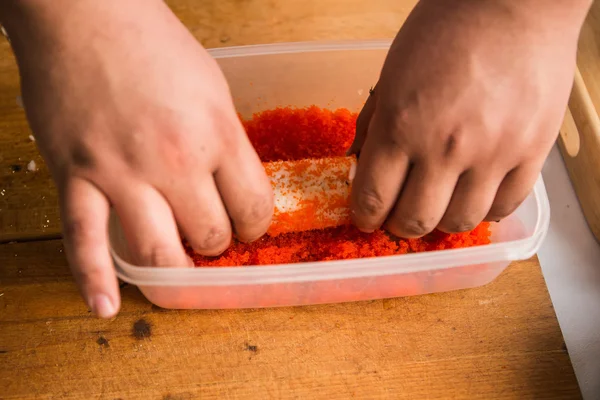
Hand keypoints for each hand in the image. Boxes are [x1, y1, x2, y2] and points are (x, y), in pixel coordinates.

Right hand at [1, 0, 272, 317]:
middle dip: (218, 243)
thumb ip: (225, 140)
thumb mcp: (212, 88)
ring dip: (175, 267)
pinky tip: (105, 306)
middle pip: (211, 236)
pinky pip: (84, 242)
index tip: (249, 224)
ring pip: (159, 252)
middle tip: (213, 236)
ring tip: (180, 266)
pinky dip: (93, 280)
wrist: (85, 14)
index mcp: (217, 135)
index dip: (256, 224)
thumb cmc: (153, 43)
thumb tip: (230, 182)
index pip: (254, 206)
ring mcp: (122, 174)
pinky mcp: (77, 177)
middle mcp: (175, 162)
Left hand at [349, 0, 590, 236]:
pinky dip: (483, 211)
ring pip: (459, 223)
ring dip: (440, 223)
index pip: (373, 198)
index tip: (366, 218)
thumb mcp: (391, 73)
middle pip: (414, 221)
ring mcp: (492, 154)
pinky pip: (504, 207)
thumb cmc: (446, 30)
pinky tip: (474, 196)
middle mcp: (444, 148)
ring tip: (438, 206)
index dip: (365, 217)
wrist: (514, 2)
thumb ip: (373, 125)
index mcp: (401, 125)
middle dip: (398, 226)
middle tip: (398, 217)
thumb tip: (359, 167)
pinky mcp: (531, 153)